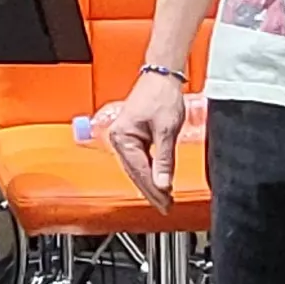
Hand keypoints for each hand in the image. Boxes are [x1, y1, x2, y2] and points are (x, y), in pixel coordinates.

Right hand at [104, 67, 185, 212]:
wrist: (161, 76)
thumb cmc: (161, 95)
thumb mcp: (166, 130)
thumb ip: (164, 160)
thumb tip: (163, 184)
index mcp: (122, 137)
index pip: (139, 171)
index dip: (154, 190)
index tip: (165, 204)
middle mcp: (118, 139)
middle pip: (135, 173)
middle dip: (151, 191)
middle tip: (166, 207)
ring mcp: (123, 138)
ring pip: (136, 169)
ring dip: (150, 184)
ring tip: (164, 199)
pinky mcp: (131, 137)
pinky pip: (138, 160)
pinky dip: (148, 172)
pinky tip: (157, 182)